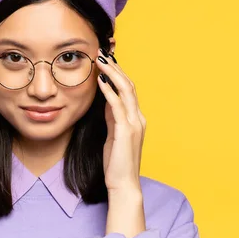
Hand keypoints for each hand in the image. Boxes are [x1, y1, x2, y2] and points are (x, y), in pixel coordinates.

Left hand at [95, 48, 146, 192]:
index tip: (105, 60)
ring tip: (100, 60)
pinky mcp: (126, 131)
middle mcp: (138, 118)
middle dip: (115, 67)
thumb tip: (105, 100)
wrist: (123, 185)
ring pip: (126, 90)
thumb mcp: (113, 135)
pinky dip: (109, 91)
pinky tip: (99, 81)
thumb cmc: (117, 163)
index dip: (117, 73)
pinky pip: (117, 105)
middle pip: (129, 85)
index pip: (128, 89)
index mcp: (136, 118)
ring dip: (112, 73)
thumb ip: (112, 117)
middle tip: (102, 53)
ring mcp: (134, 124)